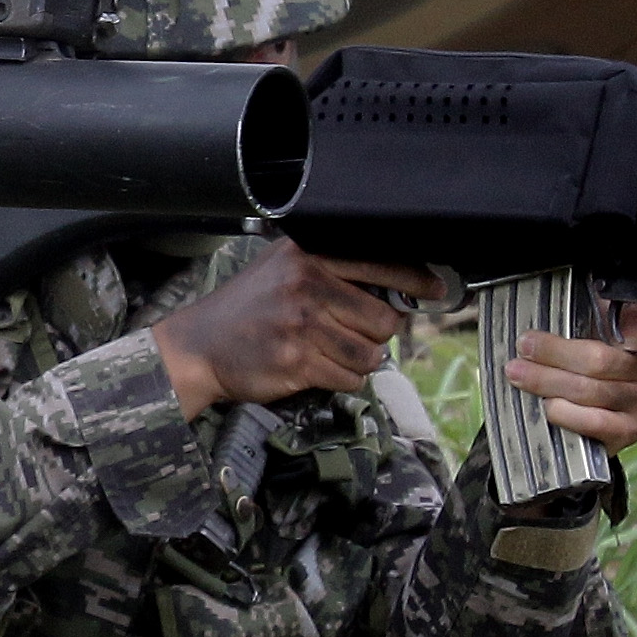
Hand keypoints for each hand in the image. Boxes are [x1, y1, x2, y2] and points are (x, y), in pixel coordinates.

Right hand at [152, 245, 448, 416]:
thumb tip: (396, 288)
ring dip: (362, 360)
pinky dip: (344, 379)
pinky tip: (319, 368)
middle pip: (384, 318)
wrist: (199, 346)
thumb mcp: (283, 269)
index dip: (417, 281)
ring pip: (371, 353)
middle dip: (378, 333)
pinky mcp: (297, 363)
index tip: (437, 291)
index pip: (381, 264)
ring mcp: (302, 326)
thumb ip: (331, 270)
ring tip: (334, 352)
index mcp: (308, 256)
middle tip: (355, 333)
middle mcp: (307, 286)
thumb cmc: (247, 308)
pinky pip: (350, 378)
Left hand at [502, 300, 636, 453]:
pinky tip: (547, 405)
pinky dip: (565, 412)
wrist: (580, 418)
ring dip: (547, 380)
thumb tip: (578, 285)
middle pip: (602, 359)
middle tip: (524, 346)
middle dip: (556, 352)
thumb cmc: (585, 362)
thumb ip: (595, 309)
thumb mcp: (593, 326)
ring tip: (518, 372)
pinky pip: (594, 421)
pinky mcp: (630, 432)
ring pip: (591, 389)